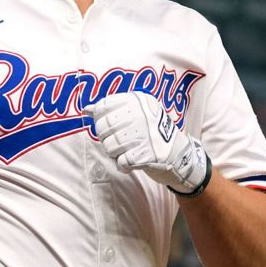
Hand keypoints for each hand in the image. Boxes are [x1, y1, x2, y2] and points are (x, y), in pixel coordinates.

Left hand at [86, 91, 211, 195]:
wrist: (180, 153)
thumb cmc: (152, 132)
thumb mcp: (136, 112)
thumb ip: (111, 109)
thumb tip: (86, 109)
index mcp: (138, 100)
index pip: (103, 107)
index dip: (100, 120)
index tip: (110, 127)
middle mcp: (142, 114)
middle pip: (103, 128)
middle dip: (107, 139)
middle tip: (120, 143)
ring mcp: (145, 134)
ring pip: (109, 146)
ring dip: (115, 154)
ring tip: (127, 152)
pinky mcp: (148, 154)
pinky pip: (121, 162)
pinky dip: (123, 166)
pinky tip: (132, 162)